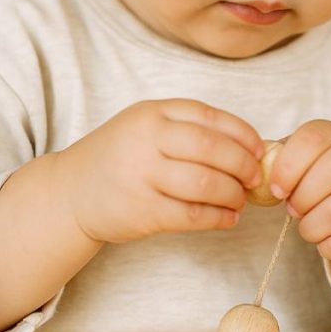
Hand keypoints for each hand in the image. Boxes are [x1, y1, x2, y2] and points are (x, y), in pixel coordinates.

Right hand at [57, 99, 263, 243]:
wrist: (71, 191)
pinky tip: (227, 218)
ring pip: (206, 183)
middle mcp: (147, 140)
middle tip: (255, 178)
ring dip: (233, 194)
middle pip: (212, 148)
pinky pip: (193, 215)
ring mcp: (143, 176)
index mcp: (152, 113)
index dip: (242, 133)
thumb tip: (248, 145)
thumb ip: (186, 128)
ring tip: (240, 200)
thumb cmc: (119, 156)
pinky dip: (218, 218)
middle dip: (243, 165)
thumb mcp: (145, 126)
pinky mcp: (142, 211)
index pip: (209, 117)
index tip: (259, 148)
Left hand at [269, 120, 330, 263]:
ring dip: (312, 226)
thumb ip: (283, 159)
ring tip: (307, 227)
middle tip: (293, 209)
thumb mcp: (312, 162)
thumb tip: (256, 167)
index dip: (288, 164)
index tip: (276, 189)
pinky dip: (328, 246)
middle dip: (303, 196)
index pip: (314, 137)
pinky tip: (325, 241)